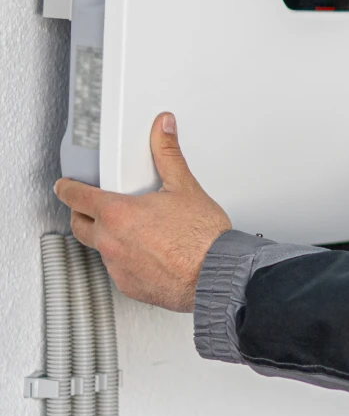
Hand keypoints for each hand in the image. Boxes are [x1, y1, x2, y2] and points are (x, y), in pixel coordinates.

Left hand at [55, 113, 230, 311]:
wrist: (218, 274)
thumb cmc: (202, 238)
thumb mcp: (185, 187)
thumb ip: (167, 154)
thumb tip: (162, 129)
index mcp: (118, 213)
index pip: (75, 197)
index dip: (67, 188)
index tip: (65, 186)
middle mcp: (111, 242)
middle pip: (79, 225)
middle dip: (82, 214)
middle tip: (94, 208)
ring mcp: (118, 267)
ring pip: (101, 249)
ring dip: (109, 238)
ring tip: (135, 232)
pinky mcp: (129, 286)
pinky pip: (118, 270)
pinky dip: (127, 261)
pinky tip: (148, 255)